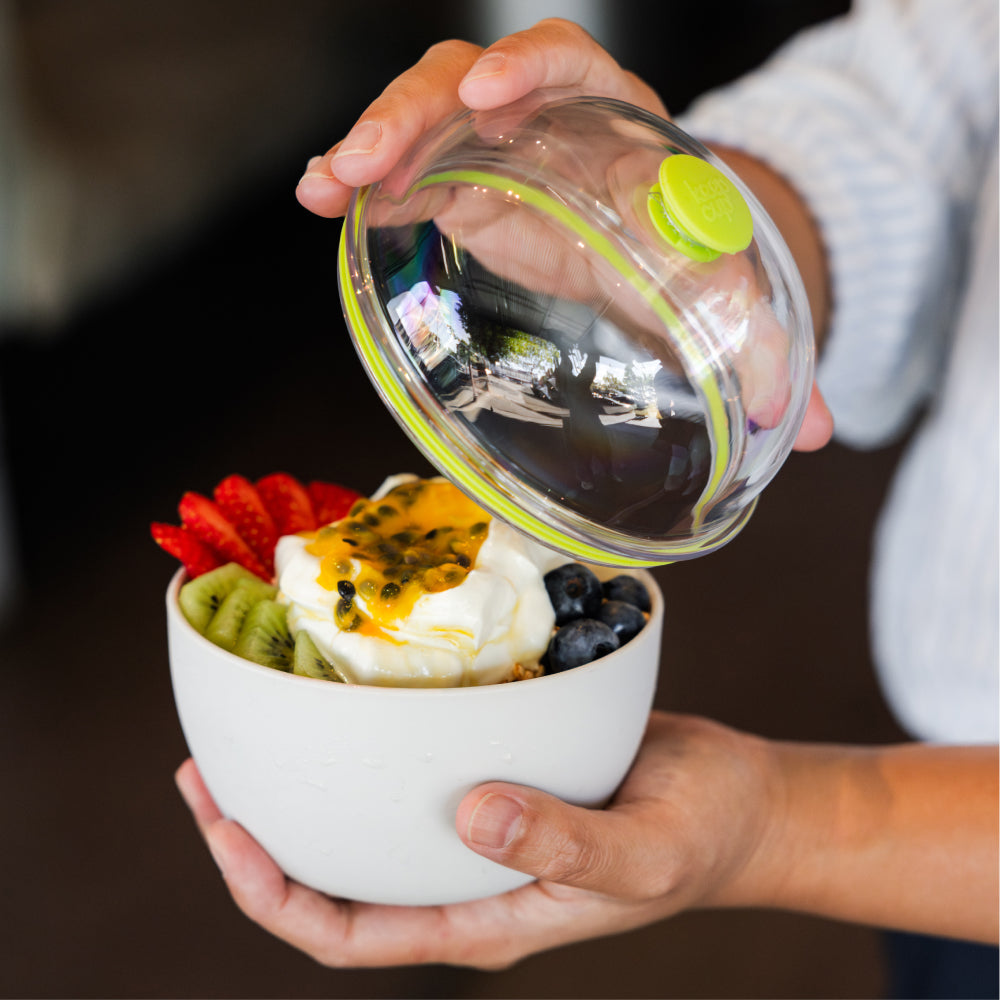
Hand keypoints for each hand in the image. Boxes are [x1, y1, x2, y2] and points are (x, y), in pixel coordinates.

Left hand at [175, 712, 781, 968]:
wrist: (740, 803)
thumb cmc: (699, 838)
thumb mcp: (640, 853)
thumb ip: (561, 842)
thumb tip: (472, 815)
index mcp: (482, 919)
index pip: (348, 935)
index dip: (274, 895)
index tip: (227, 831)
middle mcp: (463, 879)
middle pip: (335, 878)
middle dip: (258, 838)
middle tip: (206, 772)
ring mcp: (477, 829)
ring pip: (368, 821)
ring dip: (306, 787)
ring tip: (252, 733)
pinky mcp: (497, 775)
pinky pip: (414, 770)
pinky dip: (370, 744)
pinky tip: (353, 695)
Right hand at [297, 18, 831, 450]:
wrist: (645, 242)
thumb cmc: (676, 252)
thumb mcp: (711, 290)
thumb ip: (758, 347)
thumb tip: (806, 427)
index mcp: (613, 125)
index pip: (570, 64)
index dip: (528, 69)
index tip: (492, 96)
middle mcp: (541, 121)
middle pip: (468, 80)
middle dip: (417, 111)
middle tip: (376, 156)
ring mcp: (490, 150)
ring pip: (421, 118)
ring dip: (373, 145)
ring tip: (333, 183)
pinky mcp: (457, 189)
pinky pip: (402, 170)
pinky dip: (363, 182)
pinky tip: (328, 202)